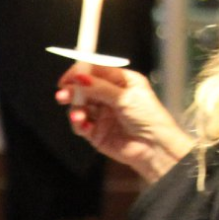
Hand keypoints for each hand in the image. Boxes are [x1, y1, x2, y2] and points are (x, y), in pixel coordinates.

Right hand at [57, 64, 192, 180]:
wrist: (155, 148)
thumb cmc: (150, 118)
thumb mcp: (126, 97)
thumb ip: (101, 88)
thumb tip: (80, 77)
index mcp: (122, 81)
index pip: (96, 71)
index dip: (80, 72)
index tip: (68, 77)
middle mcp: (111, 96)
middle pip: (85, 88)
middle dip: (73, 91)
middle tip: (63, 94)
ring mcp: (103, 114)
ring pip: (80, 106)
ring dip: (75, 109)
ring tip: (78, 115)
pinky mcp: (97, 131)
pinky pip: (81, 124)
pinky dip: (79, 123)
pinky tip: (83, 124)